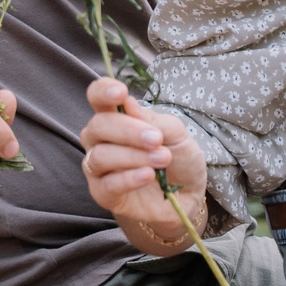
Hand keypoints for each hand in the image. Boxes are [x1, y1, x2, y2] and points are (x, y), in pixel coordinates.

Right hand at [79, 77, 206, 256]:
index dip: (103, 91)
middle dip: (127, 130)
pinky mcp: (104, 194)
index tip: (120, 93)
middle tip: (157, 139)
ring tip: (162, 159)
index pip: (97, 97)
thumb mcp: (177, 133)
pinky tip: (149, 175)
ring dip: (133, 156)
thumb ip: (153, 120)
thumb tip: (128, 103)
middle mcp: (100, 140)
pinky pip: (107, 185)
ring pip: (101, 156)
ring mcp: (99, 168)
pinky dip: (129, 178)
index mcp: (115, 117)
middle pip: (97, 126)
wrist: (188, 194)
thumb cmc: (178, 158)